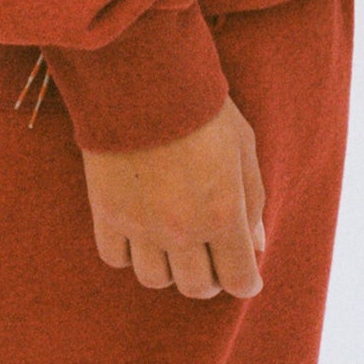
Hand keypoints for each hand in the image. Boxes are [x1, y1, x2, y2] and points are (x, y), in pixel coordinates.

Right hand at [79, 94, 266, 298]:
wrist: (144, 76)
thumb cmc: (202, 107)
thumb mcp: (243, 146)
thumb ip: (254, 200)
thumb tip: (257, 245)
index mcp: (222, 213)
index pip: (238, 279)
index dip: (246, 282)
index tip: (245, 275)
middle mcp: (182, 229)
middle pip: (196, 288)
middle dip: (209, 277)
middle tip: (210, 256)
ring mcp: (141, 224)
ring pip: (154, 279)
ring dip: (169, 268)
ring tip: (173, 243)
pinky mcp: (106, 212)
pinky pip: (115, 258)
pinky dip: (129, 253)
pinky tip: (139, 231)